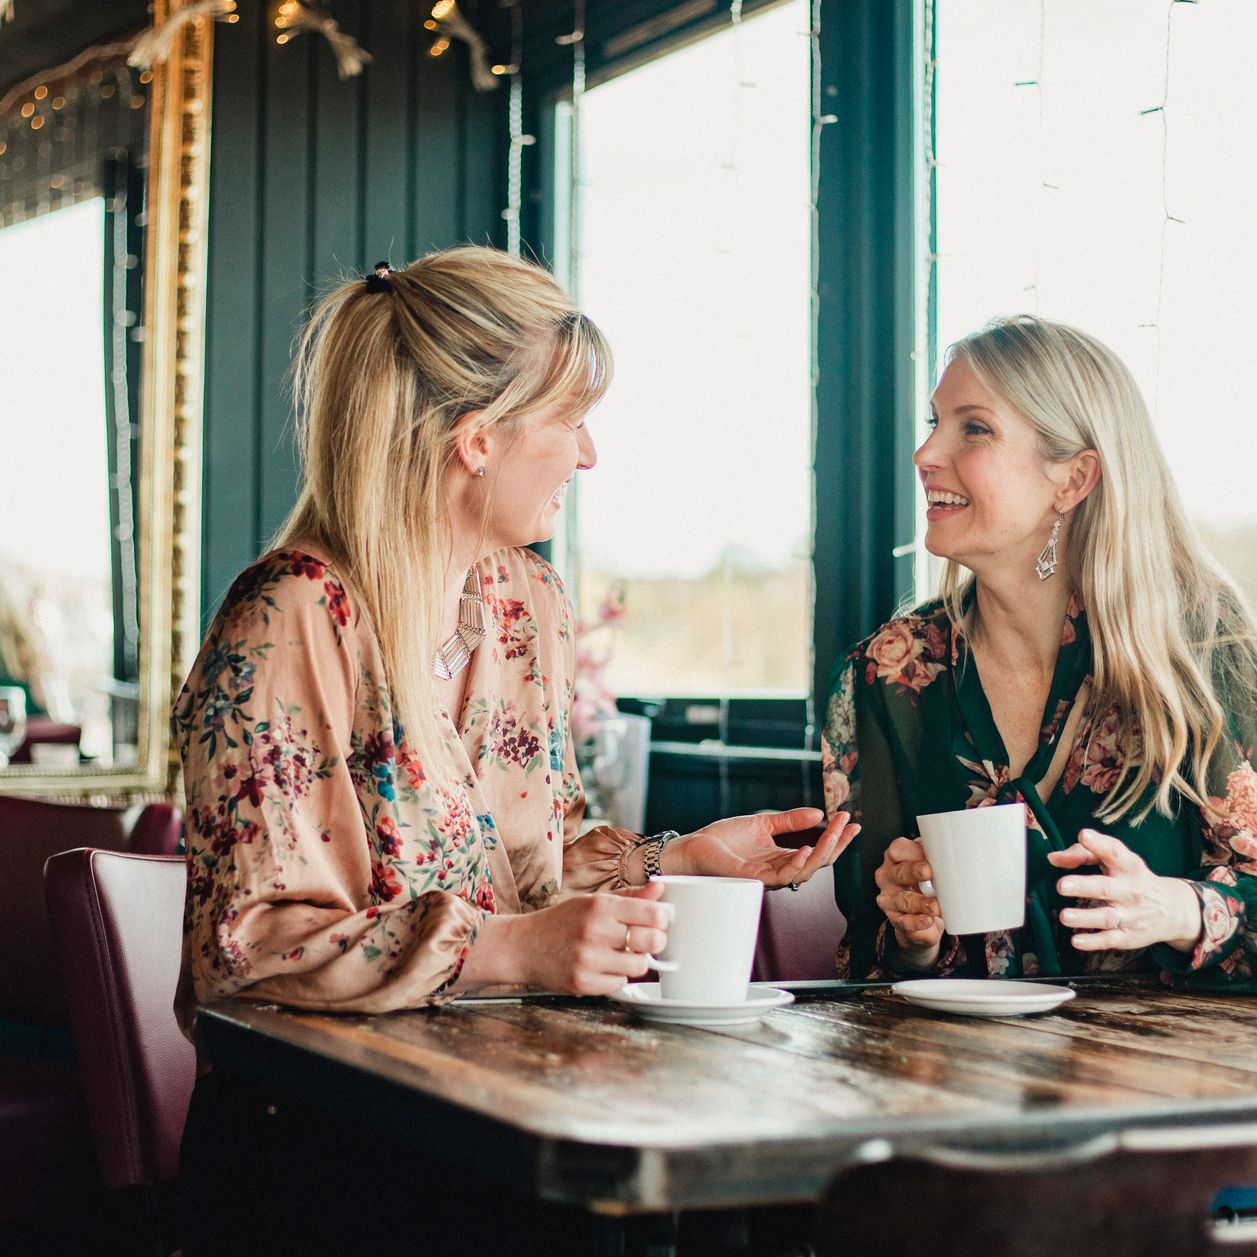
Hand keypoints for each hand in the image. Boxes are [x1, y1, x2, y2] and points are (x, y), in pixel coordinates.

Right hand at [459, 883, 670, 994]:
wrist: (523, 946)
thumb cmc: (562, 921)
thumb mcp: (593, 902)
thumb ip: (630, 897)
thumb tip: (661, 886)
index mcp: (600, 906)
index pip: (654, 914)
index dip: (662, 919)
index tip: (656, 921)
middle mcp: (595, 931)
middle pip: (652, 941)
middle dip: (654, 942)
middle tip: (644, 940)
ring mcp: (588, 959)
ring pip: (639, 966)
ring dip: (634, 962)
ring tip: (619, 954)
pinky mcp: (583, 983)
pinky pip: (620, 984)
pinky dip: (616, 977)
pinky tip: (603, 967)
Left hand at [666, 807, 859, 888]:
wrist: (694, 847)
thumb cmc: (724, 839)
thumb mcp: (762, 823)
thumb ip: (789, 821)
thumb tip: (818, 813)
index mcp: (782, 859)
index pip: (818, 853)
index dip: (837, 839)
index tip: (852, 821)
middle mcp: (779, 872)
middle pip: (819, 863)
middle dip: (837, 844)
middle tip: (849, 823)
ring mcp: (768, 878)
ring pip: (806, 871)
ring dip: (824, 851)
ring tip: (834, 831)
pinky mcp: (753, 879)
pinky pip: (782, 876)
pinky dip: (797, 863)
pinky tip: (807, 848)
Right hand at [875, 837, 943, 958]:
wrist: (922, 919)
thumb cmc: (926, 885)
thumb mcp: (929, 867)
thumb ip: (934, 858)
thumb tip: (956, 848)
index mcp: (895, 859)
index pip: (897, 850)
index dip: (912, 852)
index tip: (929, 856)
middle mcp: (888, 877)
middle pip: (900, 873)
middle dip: (914, 871)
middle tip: (928, 873)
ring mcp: (889, 900)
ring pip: (904, 900)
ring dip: (920, 902)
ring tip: (935, 906)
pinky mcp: (896, 920)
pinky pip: (905, 922)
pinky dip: (917, 922)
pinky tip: (927, 920)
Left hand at [1048, 828, 1201, 952]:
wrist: (1174, 910)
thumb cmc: (1132, 878)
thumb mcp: (1116, 861)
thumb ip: (1083, 854)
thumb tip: (1053, 858)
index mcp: (1128, 866)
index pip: (1114, 852)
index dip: (1099, 843)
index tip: (1084, 835)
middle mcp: (1130, 890)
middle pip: (1105, 888)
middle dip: (1083, 886)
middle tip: (1062, 885)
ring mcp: (1130, 915)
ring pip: (1106, 917)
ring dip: (1084, 918)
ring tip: (1064, 916)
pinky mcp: (1129, 936)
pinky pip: (1110, 940)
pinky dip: (1093, 942)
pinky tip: (1076, 941)